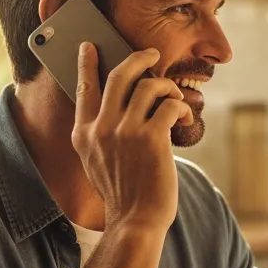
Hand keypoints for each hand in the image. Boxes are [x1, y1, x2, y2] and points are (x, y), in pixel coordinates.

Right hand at [72, 42, 192, 233]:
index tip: (89, 47)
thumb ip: (100, 135)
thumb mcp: (96, 163)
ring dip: (167, 86)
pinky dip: (180, 106)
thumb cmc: (123, 193)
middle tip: (151, 53)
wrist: (135, 221)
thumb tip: (117, 106)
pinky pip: (169, 105)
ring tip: (174, 97)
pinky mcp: (152, 138)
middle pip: (118, 76)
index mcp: (84, 134)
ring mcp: (125, 132)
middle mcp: (101, 128)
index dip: (86, 64)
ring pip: (149, 86)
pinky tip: (184, 116)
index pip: (83, 89)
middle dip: (137, 58)